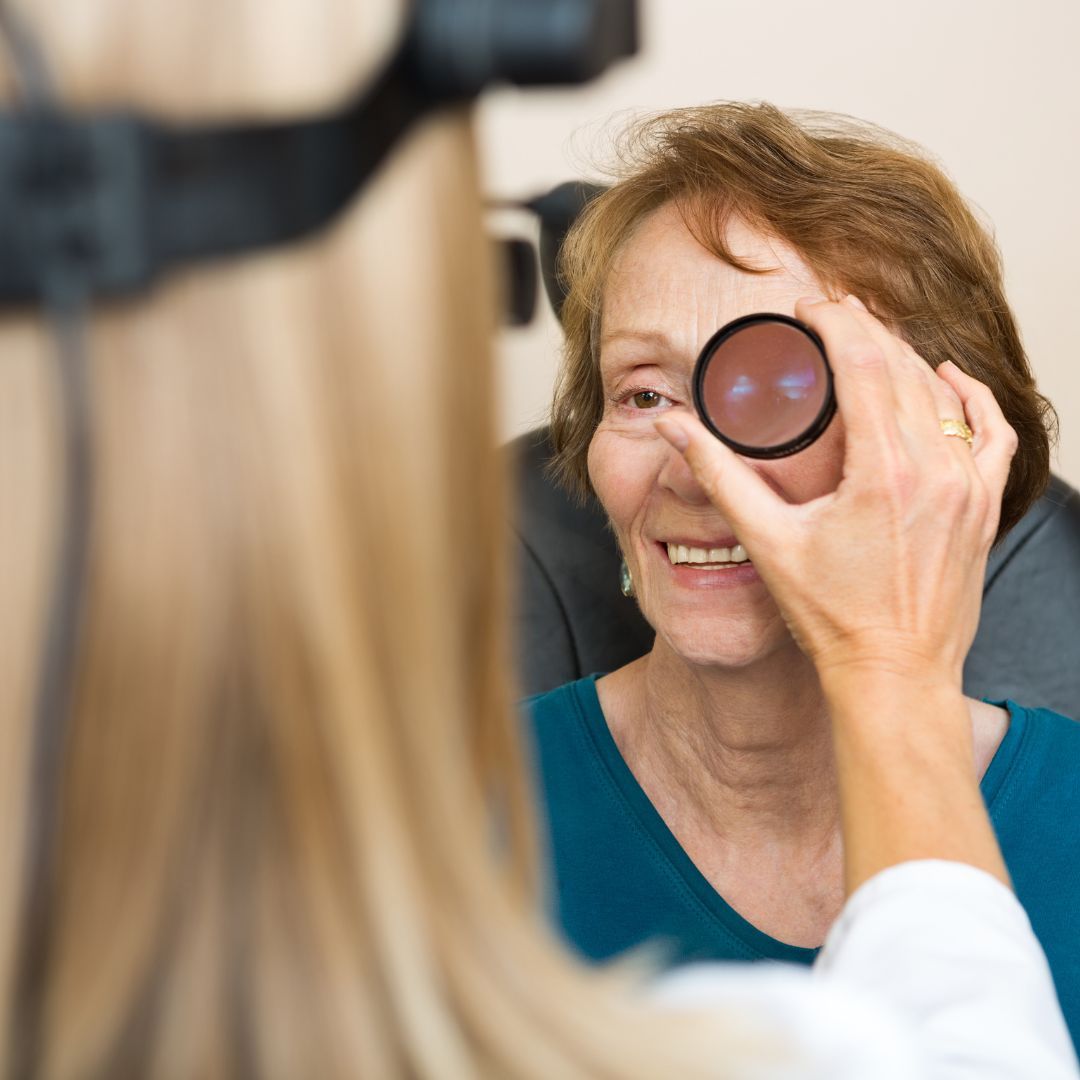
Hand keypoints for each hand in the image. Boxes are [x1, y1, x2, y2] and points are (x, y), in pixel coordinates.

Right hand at [654, 295, 1017, 688]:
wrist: (894, 674)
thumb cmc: (831, 616)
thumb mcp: (767, 540)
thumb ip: (720, 474)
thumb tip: (676, 427)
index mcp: (882, 472)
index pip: (865, 363)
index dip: (836, 323)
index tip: (811, 307)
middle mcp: (935, 470)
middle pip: (904, 367)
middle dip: (866, 330)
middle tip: (833, 314)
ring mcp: (967, 487)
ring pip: (945, 393)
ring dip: (907, 357)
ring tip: (872, 339)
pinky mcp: (983, 505)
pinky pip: (990, 431)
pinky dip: (971, 396)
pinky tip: (948, 377)